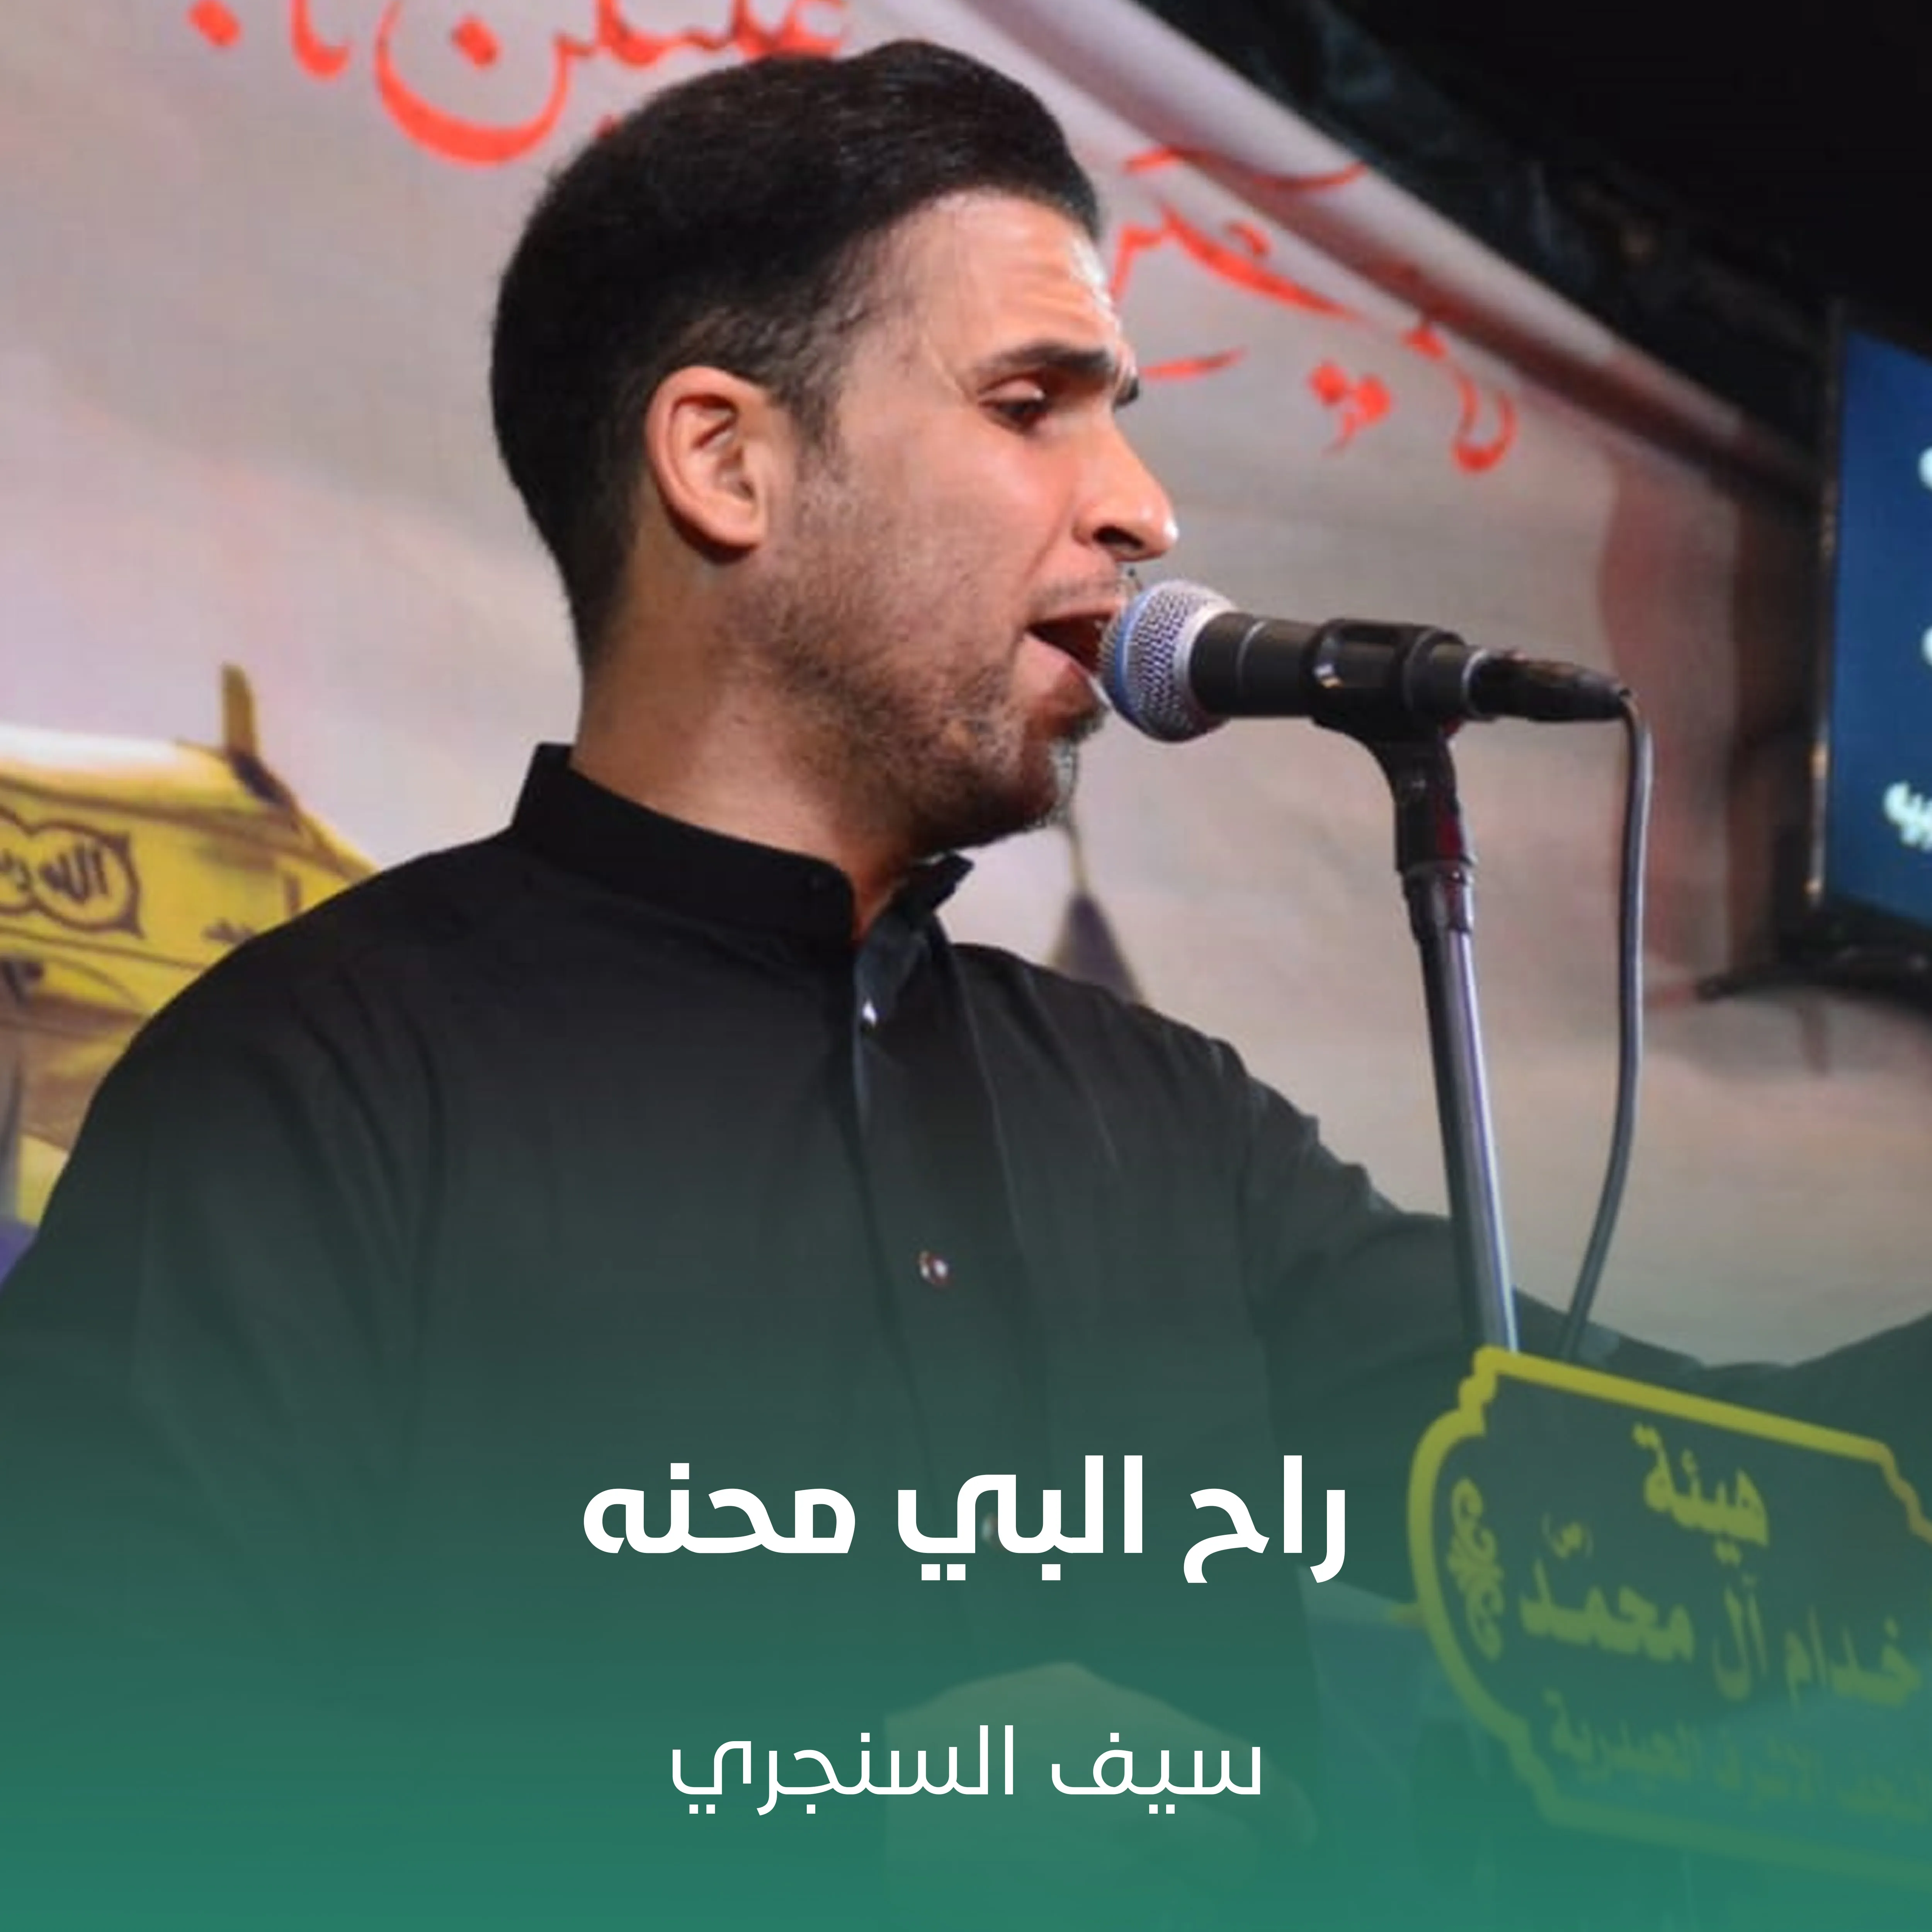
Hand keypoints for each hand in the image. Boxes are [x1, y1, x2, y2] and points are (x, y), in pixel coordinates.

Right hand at [883, 1661, 1313, 1929]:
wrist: (891, 1805)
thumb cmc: (972, 1733)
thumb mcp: (1060, 1690)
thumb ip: (1136, 1720)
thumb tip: (1186, 1754)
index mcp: (1133, 1737)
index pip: (1246, 1776)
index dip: (1284, 1804)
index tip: (1300, 1826)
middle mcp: (1134, 1809)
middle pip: (1233, 1853)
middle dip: (1233, 1853)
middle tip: (1217, 1850)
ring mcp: (1108, 1878)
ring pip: (1198, 1905)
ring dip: (1193, 1894)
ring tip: (1160, 1875)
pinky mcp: (1081, 1919)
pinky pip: (1155, 1923)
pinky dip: (1156, 1913)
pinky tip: (1131, 1897)